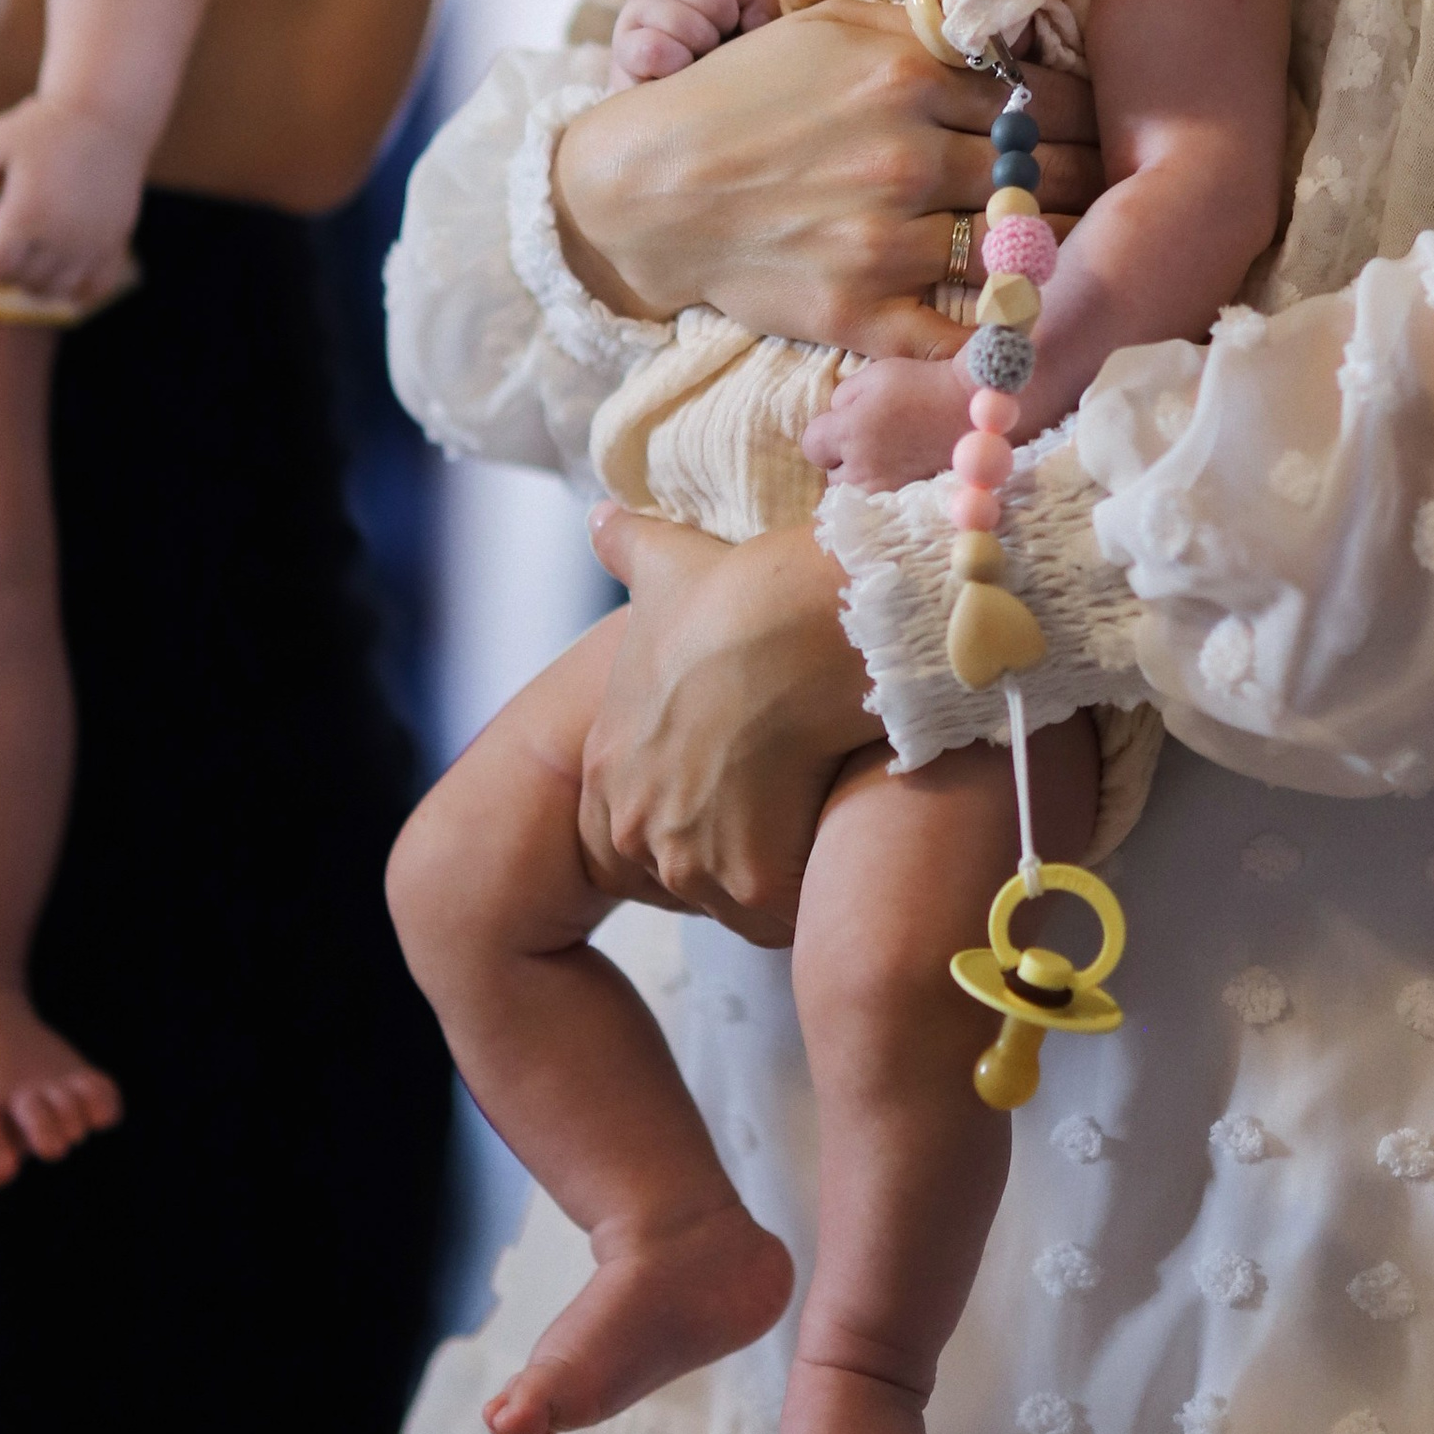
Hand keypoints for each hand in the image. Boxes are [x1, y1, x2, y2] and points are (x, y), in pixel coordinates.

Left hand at [0, 94, 146, 300]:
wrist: (109, 115)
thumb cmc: (43, 128)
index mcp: (27, 213)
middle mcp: (63, 236)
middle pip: (15, 280)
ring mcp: (93, 244)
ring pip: (50, 290)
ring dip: (25, 281)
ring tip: (14, 255)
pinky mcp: (115, 243)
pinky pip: (89, 289)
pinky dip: (68, 290)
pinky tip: (52, 269)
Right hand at [553, 0, 1099, 359]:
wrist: (649, 187)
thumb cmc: (743, 95)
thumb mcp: (829, 28)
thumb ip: (922, 27)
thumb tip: (1012, 37)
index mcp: (906, 74)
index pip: (1044, 101)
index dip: (1088, 118)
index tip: (1110, 129)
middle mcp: (904, 155)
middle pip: (1045, 176)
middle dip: (1091, 183)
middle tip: (1119, 192)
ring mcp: (883, 238)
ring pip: (1017, 252)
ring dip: (1058, 255)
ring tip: (1084, 253)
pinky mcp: (859, 310)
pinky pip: (960, 335)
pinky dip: (1003, 337)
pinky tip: (1030, 325)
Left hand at [577, 508, 870, 940]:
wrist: (797, 621)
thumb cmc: (736, 593)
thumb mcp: (667, 564)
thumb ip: (627, 547)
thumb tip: (600, 517)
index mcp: (606, 765)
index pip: (628, 828)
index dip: (685, 809)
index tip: (734, 779)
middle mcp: (633, 824)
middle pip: (679, 872)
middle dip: (726, 847)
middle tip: (780, 796)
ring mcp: (689, 860)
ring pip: (732, 898)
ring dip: (771, 871)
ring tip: (812, 809)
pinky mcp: (751, 882)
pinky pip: (781, 916)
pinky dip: (808, 892)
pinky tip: (833, 833)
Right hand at [611, 0, 776, 83]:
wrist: (688, 81)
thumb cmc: (730, 35)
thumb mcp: (757, 7)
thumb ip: (767, 0)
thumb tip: (752, 22)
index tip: (740, 5)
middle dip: (725, 23)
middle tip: (718, 33)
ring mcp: (638, 4)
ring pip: (683, 24)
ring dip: (701, 48)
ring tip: (698, 51)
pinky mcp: (624, 45)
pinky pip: (653, 50)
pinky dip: (674, 65)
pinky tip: (678, 67)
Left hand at [803, 351, 968, 490]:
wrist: (972, 408)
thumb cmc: (922, 384)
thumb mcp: (874, 375)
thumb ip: (843, 397)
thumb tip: (837, 416)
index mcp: (847, 432)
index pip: (811, 446)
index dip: (825, 433)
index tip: (845, 424)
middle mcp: (860, 467)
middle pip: (831, 476)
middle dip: (842, 460)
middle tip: (870, 440)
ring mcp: (884, 489)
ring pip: (854, 494)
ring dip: (862, 478)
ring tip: (885, 457)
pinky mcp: (906, 500)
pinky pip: (879, 502)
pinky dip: (884, 489)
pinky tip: (900, 469)